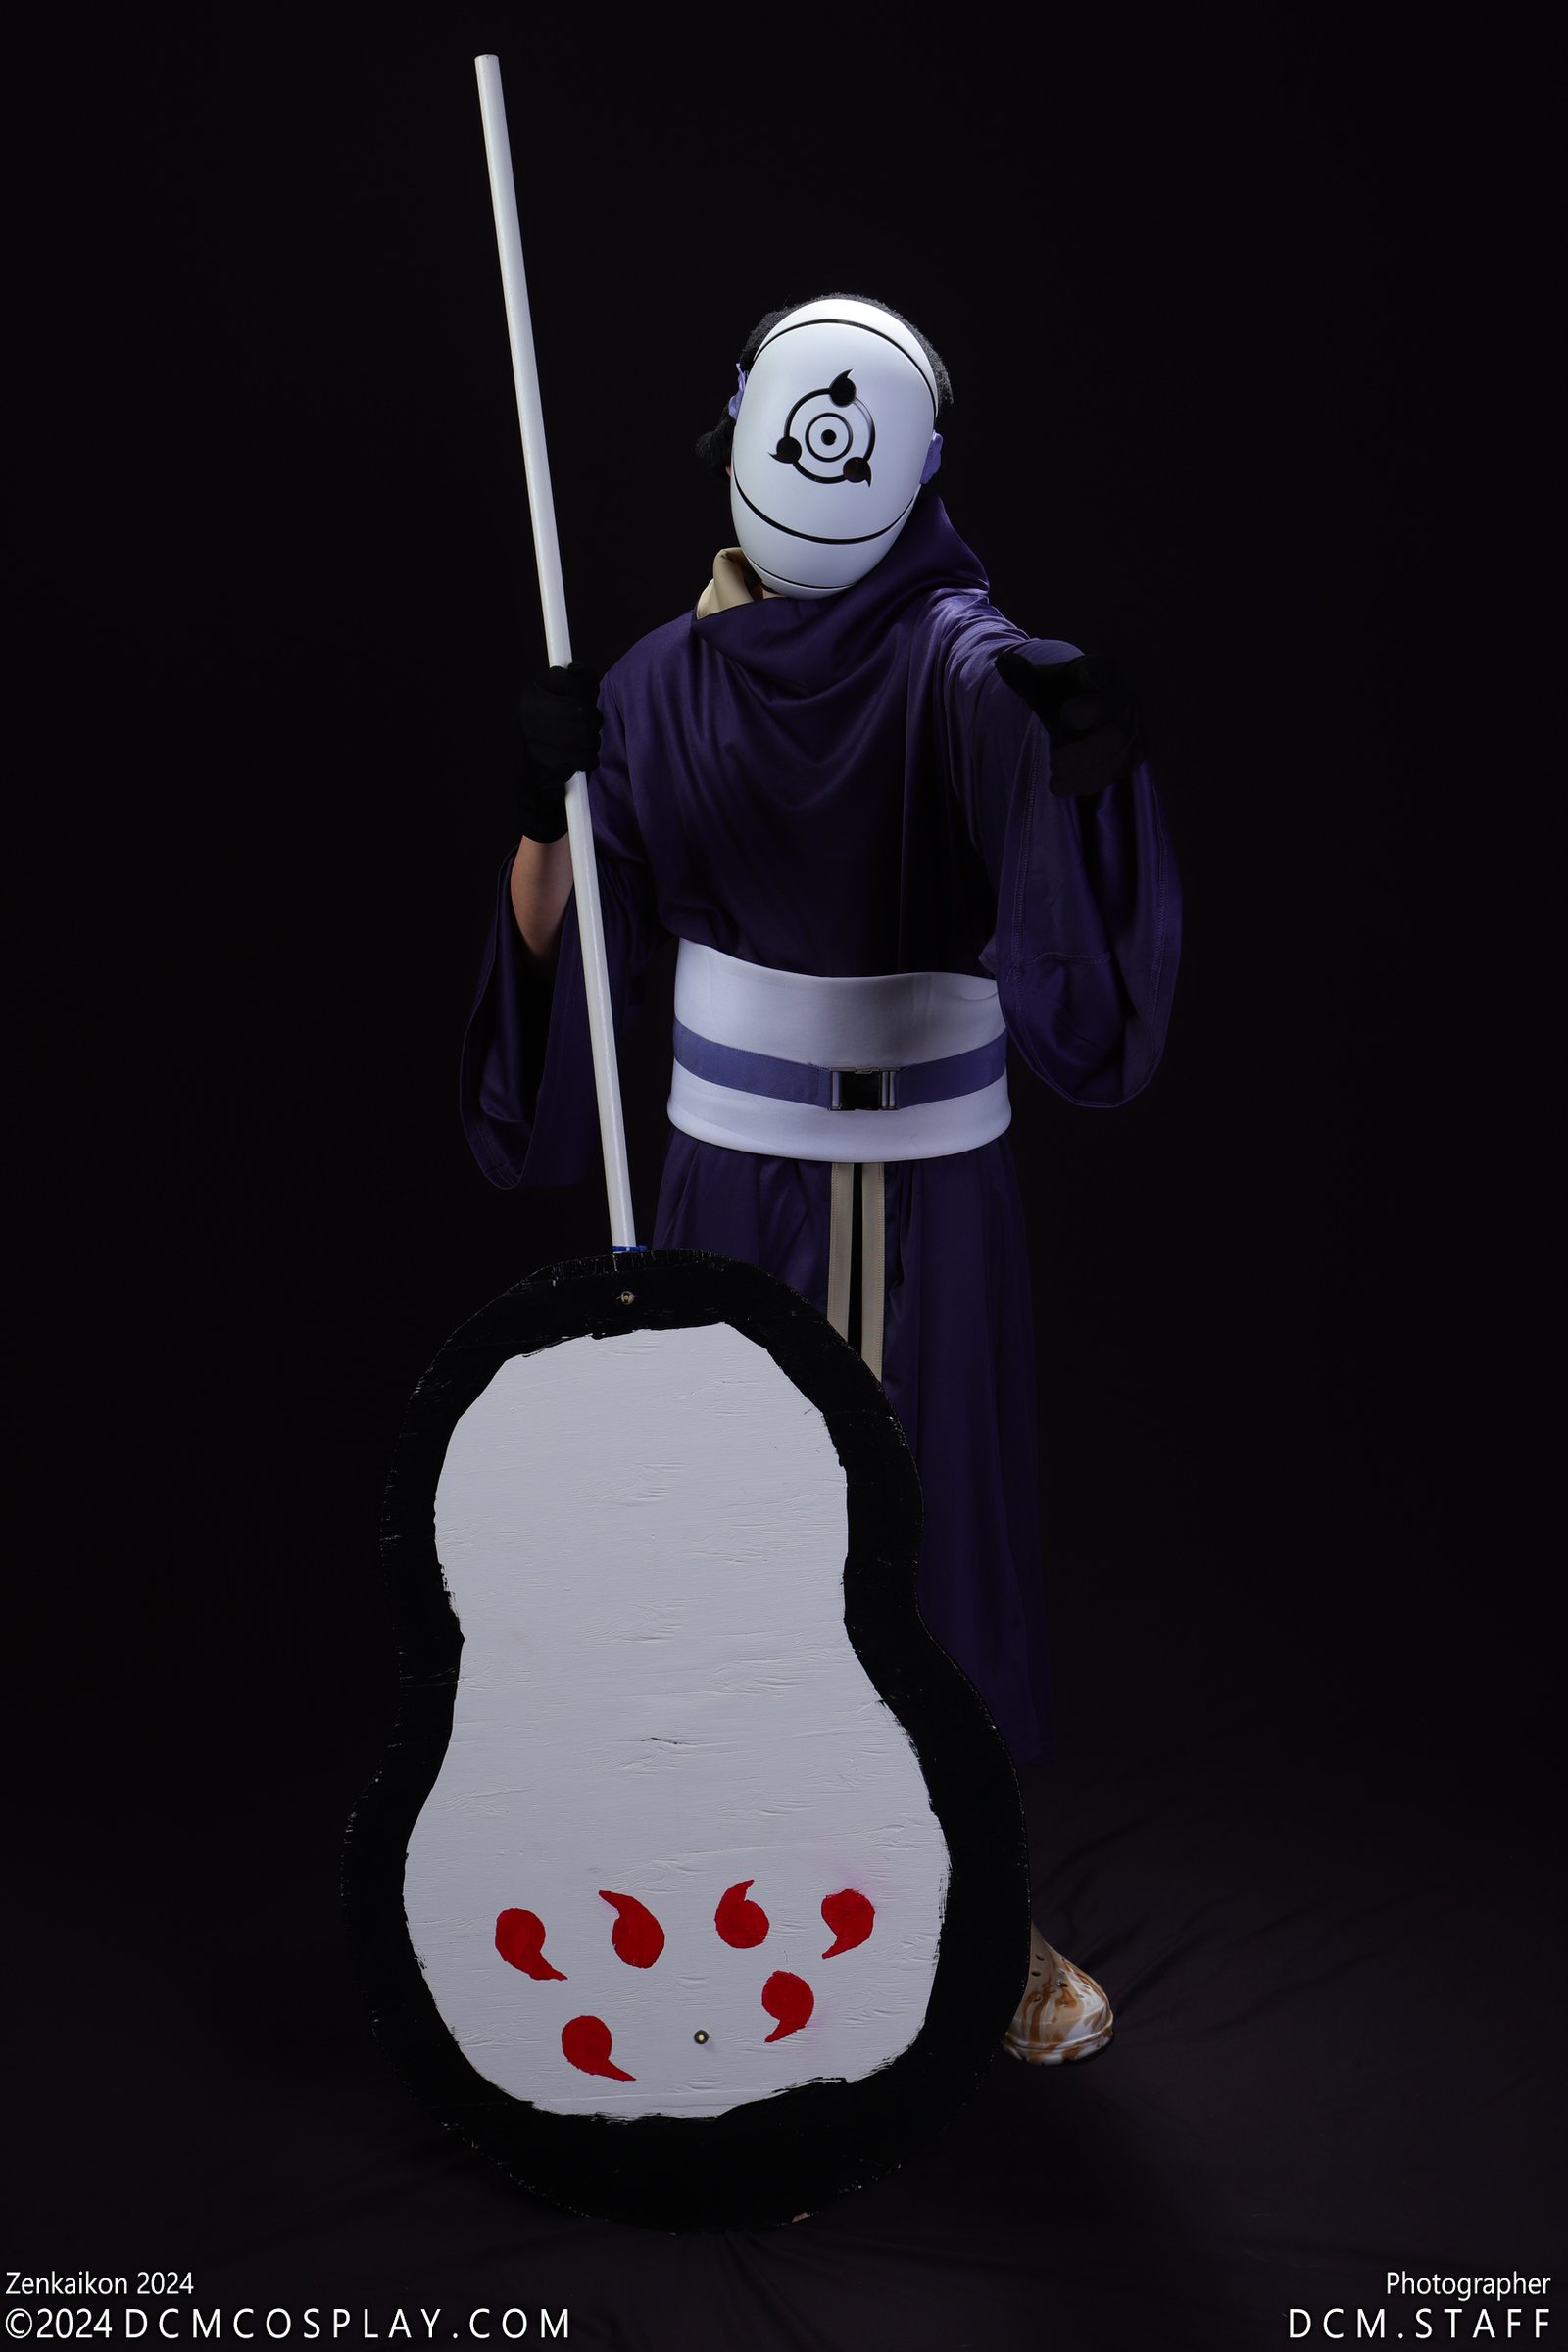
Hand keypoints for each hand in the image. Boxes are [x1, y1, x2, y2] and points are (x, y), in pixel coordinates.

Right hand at [517, 663, 602, 840]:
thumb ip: (581, 683)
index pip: (570, 680)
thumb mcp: (570, 703)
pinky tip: (580, 761)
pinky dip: (589, 761)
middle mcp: (529, 711)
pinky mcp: (545, 762)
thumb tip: (576, 669)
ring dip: (593, 742)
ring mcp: (534, 737)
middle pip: (582, 710)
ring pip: (586, 734)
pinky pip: (585, 757)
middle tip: (589, 728)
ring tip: (584, 745)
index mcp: (533, 693)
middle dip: (593, 722)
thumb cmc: (560, 735)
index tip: (583, 702)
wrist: (539, 779)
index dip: (586, 692)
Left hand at [995, 648, 1144, 796]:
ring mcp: (1133, 727)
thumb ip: (1023, 675)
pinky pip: (1115, 772)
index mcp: (1103, 670)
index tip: (1067, 712)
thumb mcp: (1041, 683)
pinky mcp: (1132, 753)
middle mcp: (1124, 697)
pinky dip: (1087, 782)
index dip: (1092, 688)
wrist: (1079, 711)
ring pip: (1118, 757)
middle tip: (1054, 761)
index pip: (1102, 673)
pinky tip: (1061, 785)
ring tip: (1054, 776)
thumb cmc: (1061, 693)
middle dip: (1083, 752)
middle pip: (1116, 731)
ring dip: (1083, 771)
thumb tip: (1003, 661)